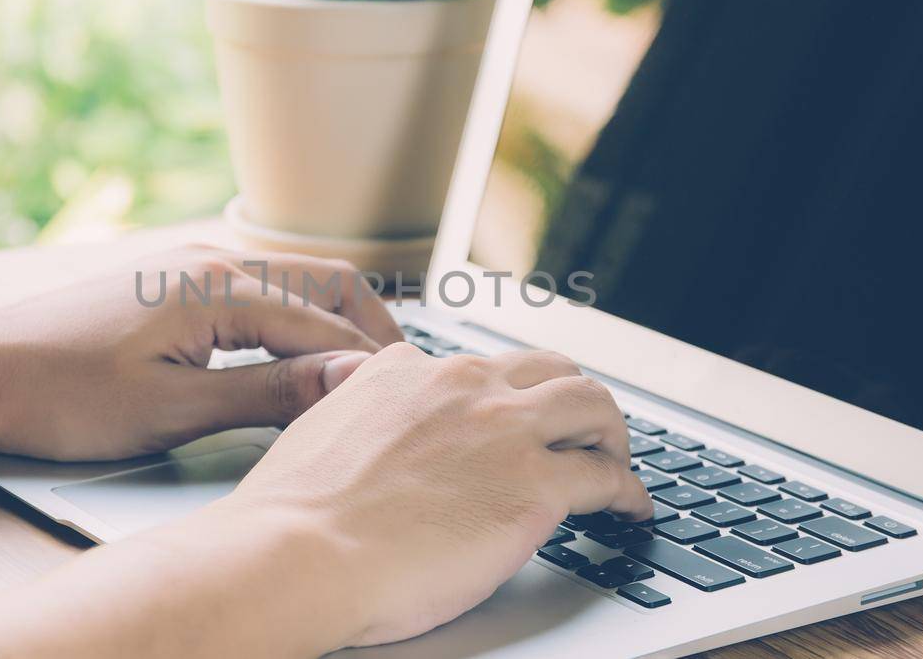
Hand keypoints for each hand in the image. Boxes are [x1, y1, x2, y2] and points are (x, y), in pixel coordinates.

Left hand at [0, 245, 401, 460]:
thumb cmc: (57, 395)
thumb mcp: (172, 411)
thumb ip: (267, 395)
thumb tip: (346, 383)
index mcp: (216, 284)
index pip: (325, 323)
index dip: (370, 365)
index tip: (405, 401)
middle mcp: (209, 258)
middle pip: (325, 280)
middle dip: (371, 326)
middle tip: (404, 378)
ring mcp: (187, 264)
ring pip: (293, 279)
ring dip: (336, 318)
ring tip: (365, 368)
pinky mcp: (168, 281)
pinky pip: (257, 287)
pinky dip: (295, 315)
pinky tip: (300, 350)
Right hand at [222, 344, 653, 647]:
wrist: (296, 553)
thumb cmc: (292, 517)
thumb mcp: (317, 429)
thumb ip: (352, 408)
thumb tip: (356, 406)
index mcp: (406, 372)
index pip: (479, 369)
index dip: (504, 398)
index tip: (511, 421)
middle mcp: (461, 385)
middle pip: (549, 370)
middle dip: (573, 401)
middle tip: (582, 434)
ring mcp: (503, 431)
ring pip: (593, 406)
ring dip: (612, 435)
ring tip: (617, 464)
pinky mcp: (534, 487)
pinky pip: (608, 478)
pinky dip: (630, 492)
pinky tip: (630, 509)